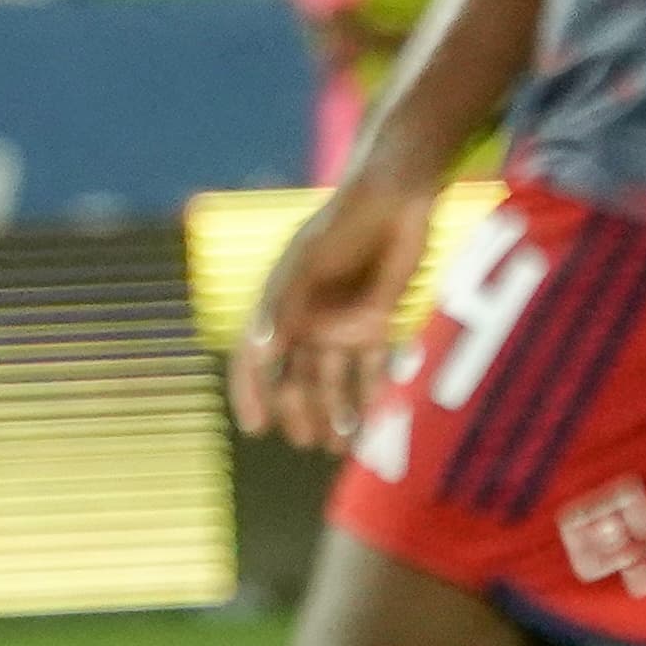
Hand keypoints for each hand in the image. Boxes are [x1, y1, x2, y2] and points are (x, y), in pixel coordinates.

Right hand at [229, 173, 441, 452]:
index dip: (251, 392)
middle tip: (304, 442)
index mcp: (279, 304)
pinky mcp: (378, 322)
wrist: (394, 197)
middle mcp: (306, 318)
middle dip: (298, 411)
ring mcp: (342, 322)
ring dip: (333, 413)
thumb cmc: (340, 225)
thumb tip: (258, 351)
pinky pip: (370, 367)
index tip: (256, 428)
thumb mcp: (304, 264)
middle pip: (295, 376)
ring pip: (332, 380)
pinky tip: (368, 424)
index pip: (255, 357)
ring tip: (334, 448)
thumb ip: (280, 306)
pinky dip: (368, 395)